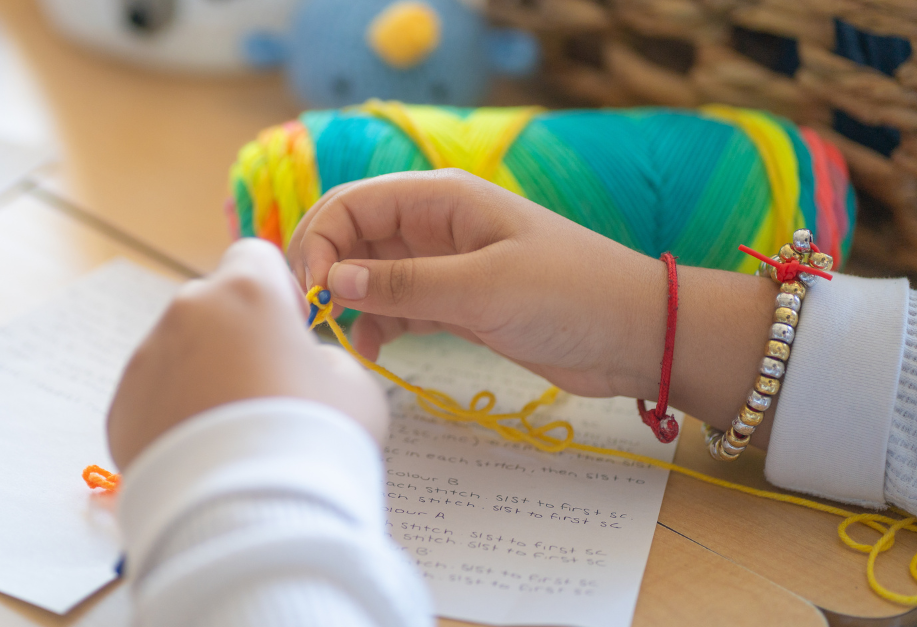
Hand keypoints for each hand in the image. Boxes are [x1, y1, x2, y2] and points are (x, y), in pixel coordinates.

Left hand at [107, 238, 389, 467]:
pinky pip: (154, 399)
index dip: (277, 289)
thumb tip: (298, 364)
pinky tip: (204, 455)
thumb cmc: (316, 440)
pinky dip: (174, 417)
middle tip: (264, 395)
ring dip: (202, 378)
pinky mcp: (121, 409)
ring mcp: (146, 360)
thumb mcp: (354, 385)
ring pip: (179, 354)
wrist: (252, 515)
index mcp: (246, 291)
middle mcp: (186, 313)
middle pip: (213, 308)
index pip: (254, 255)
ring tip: (232, 435)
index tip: (289, 331)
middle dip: (235, 339)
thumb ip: (323, 356)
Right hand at [288, 169, 666, 398]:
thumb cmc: (570, 295)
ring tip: (340, 341)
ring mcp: (442, 265)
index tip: (309, 294)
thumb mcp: (484, 288)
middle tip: (309, 319)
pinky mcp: (453, 303)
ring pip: (369, 275)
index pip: (352, 204)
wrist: (634, 335)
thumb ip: (405, 285)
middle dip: (324, 271)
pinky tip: (373, 351)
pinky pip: (395, 307)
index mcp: (441, 198)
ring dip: (348, 303)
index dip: (319, 241)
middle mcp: (433, 226)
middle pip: (352, 237)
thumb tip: (332, 282)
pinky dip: (376, 326)